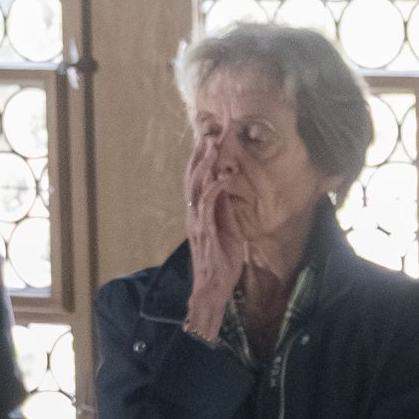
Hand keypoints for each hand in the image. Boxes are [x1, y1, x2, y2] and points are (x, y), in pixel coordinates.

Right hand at [181, 140, 246, 340]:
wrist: (213, 287)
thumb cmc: (221, 260)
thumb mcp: (224, 228)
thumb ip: (222, 208)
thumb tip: (226, 186)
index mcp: (197, 212)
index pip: (195, 179)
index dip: (199, 158)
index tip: (207, 136)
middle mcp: (193, 213)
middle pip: (192, 176)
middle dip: (199, 153)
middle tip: (208, 131)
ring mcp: (197, 221)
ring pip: (196, 186)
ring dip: (205, 164)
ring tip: (212, 145)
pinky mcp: (205, 231)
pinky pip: (207, 205)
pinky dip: (214, 189)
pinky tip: (222, 177)